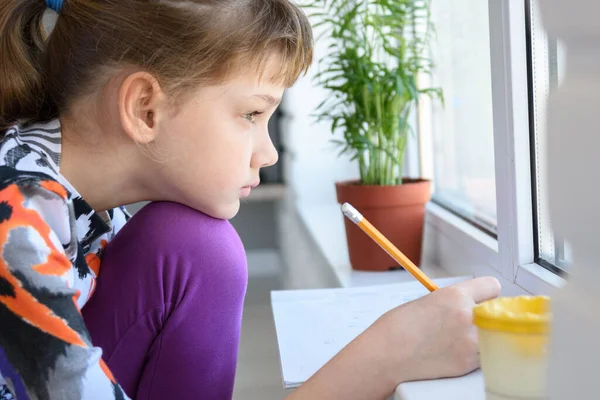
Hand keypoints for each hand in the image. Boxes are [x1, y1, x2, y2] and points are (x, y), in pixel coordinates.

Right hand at [371, 276, 500, 383]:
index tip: (483, 298)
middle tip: (468, 320)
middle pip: (496, 310)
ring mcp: (471, 342)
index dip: (486, 293)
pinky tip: (455, 352)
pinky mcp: (468, 363)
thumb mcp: (428, 302)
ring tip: (458, 339)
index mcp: (455, 296)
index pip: (492, 286)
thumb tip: (466, 306)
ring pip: (493, 333)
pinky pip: (484, 355)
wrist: (386, 355)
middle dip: (485, 314)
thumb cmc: (397, 328)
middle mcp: (467, 316)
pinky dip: (475, 353)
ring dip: (482, 335)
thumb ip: (452, 302)